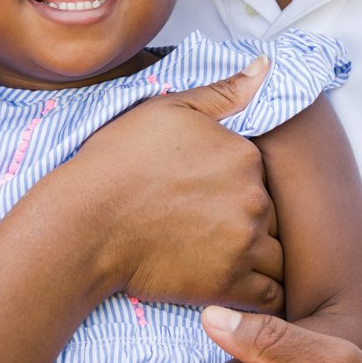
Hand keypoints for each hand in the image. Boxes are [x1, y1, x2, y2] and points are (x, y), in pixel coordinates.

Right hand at [72, 57, 283, 312]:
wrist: (86, 220)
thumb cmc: (118, 161)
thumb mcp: (168, 109)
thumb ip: (224, 92)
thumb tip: (266, 66)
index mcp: (244, 154)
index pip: (261, 175)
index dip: (235, 186)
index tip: (202, 195)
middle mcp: (253, 197)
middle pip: (272, 216)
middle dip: (249, 222)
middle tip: (205, 227)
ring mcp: (244, 243)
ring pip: (276, 256)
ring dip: (256, 258)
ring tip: (217, 256)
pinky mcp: (229, 284)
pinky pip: (270, 296)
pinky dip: (257, 293)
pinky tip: (229, 285)